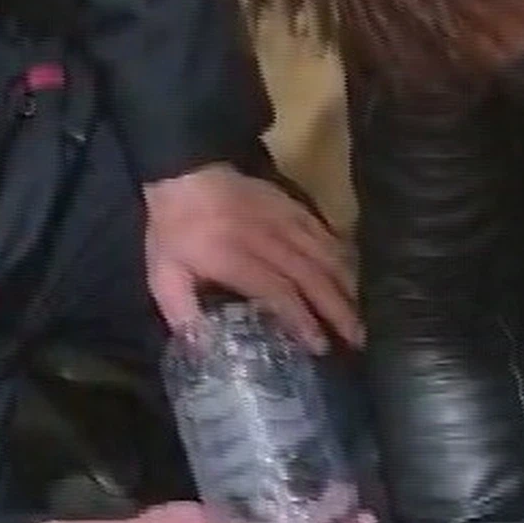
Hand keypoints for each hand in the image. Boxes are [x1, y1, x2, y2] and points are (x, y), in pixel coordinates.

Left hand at [143, 163, 362, 353]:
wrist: (186, 173)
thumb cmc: (174, 231)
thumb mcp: (163, 275)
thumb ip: (182, 312)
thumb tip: (200, 349)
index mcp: (233, 258)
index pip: (278, 291)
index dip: (302, 319)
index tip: (319, 345)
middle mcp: (266, 239)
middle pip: (311, 276)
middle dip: (337, 310)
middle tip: (356, 339)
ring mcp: (283, 220)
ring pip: (325, 255)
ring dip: (346, 287)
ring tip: (360, 316)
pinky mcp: (293, 206)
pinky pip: (325, 233)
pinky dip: (342, 256)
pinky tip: (352, 277)